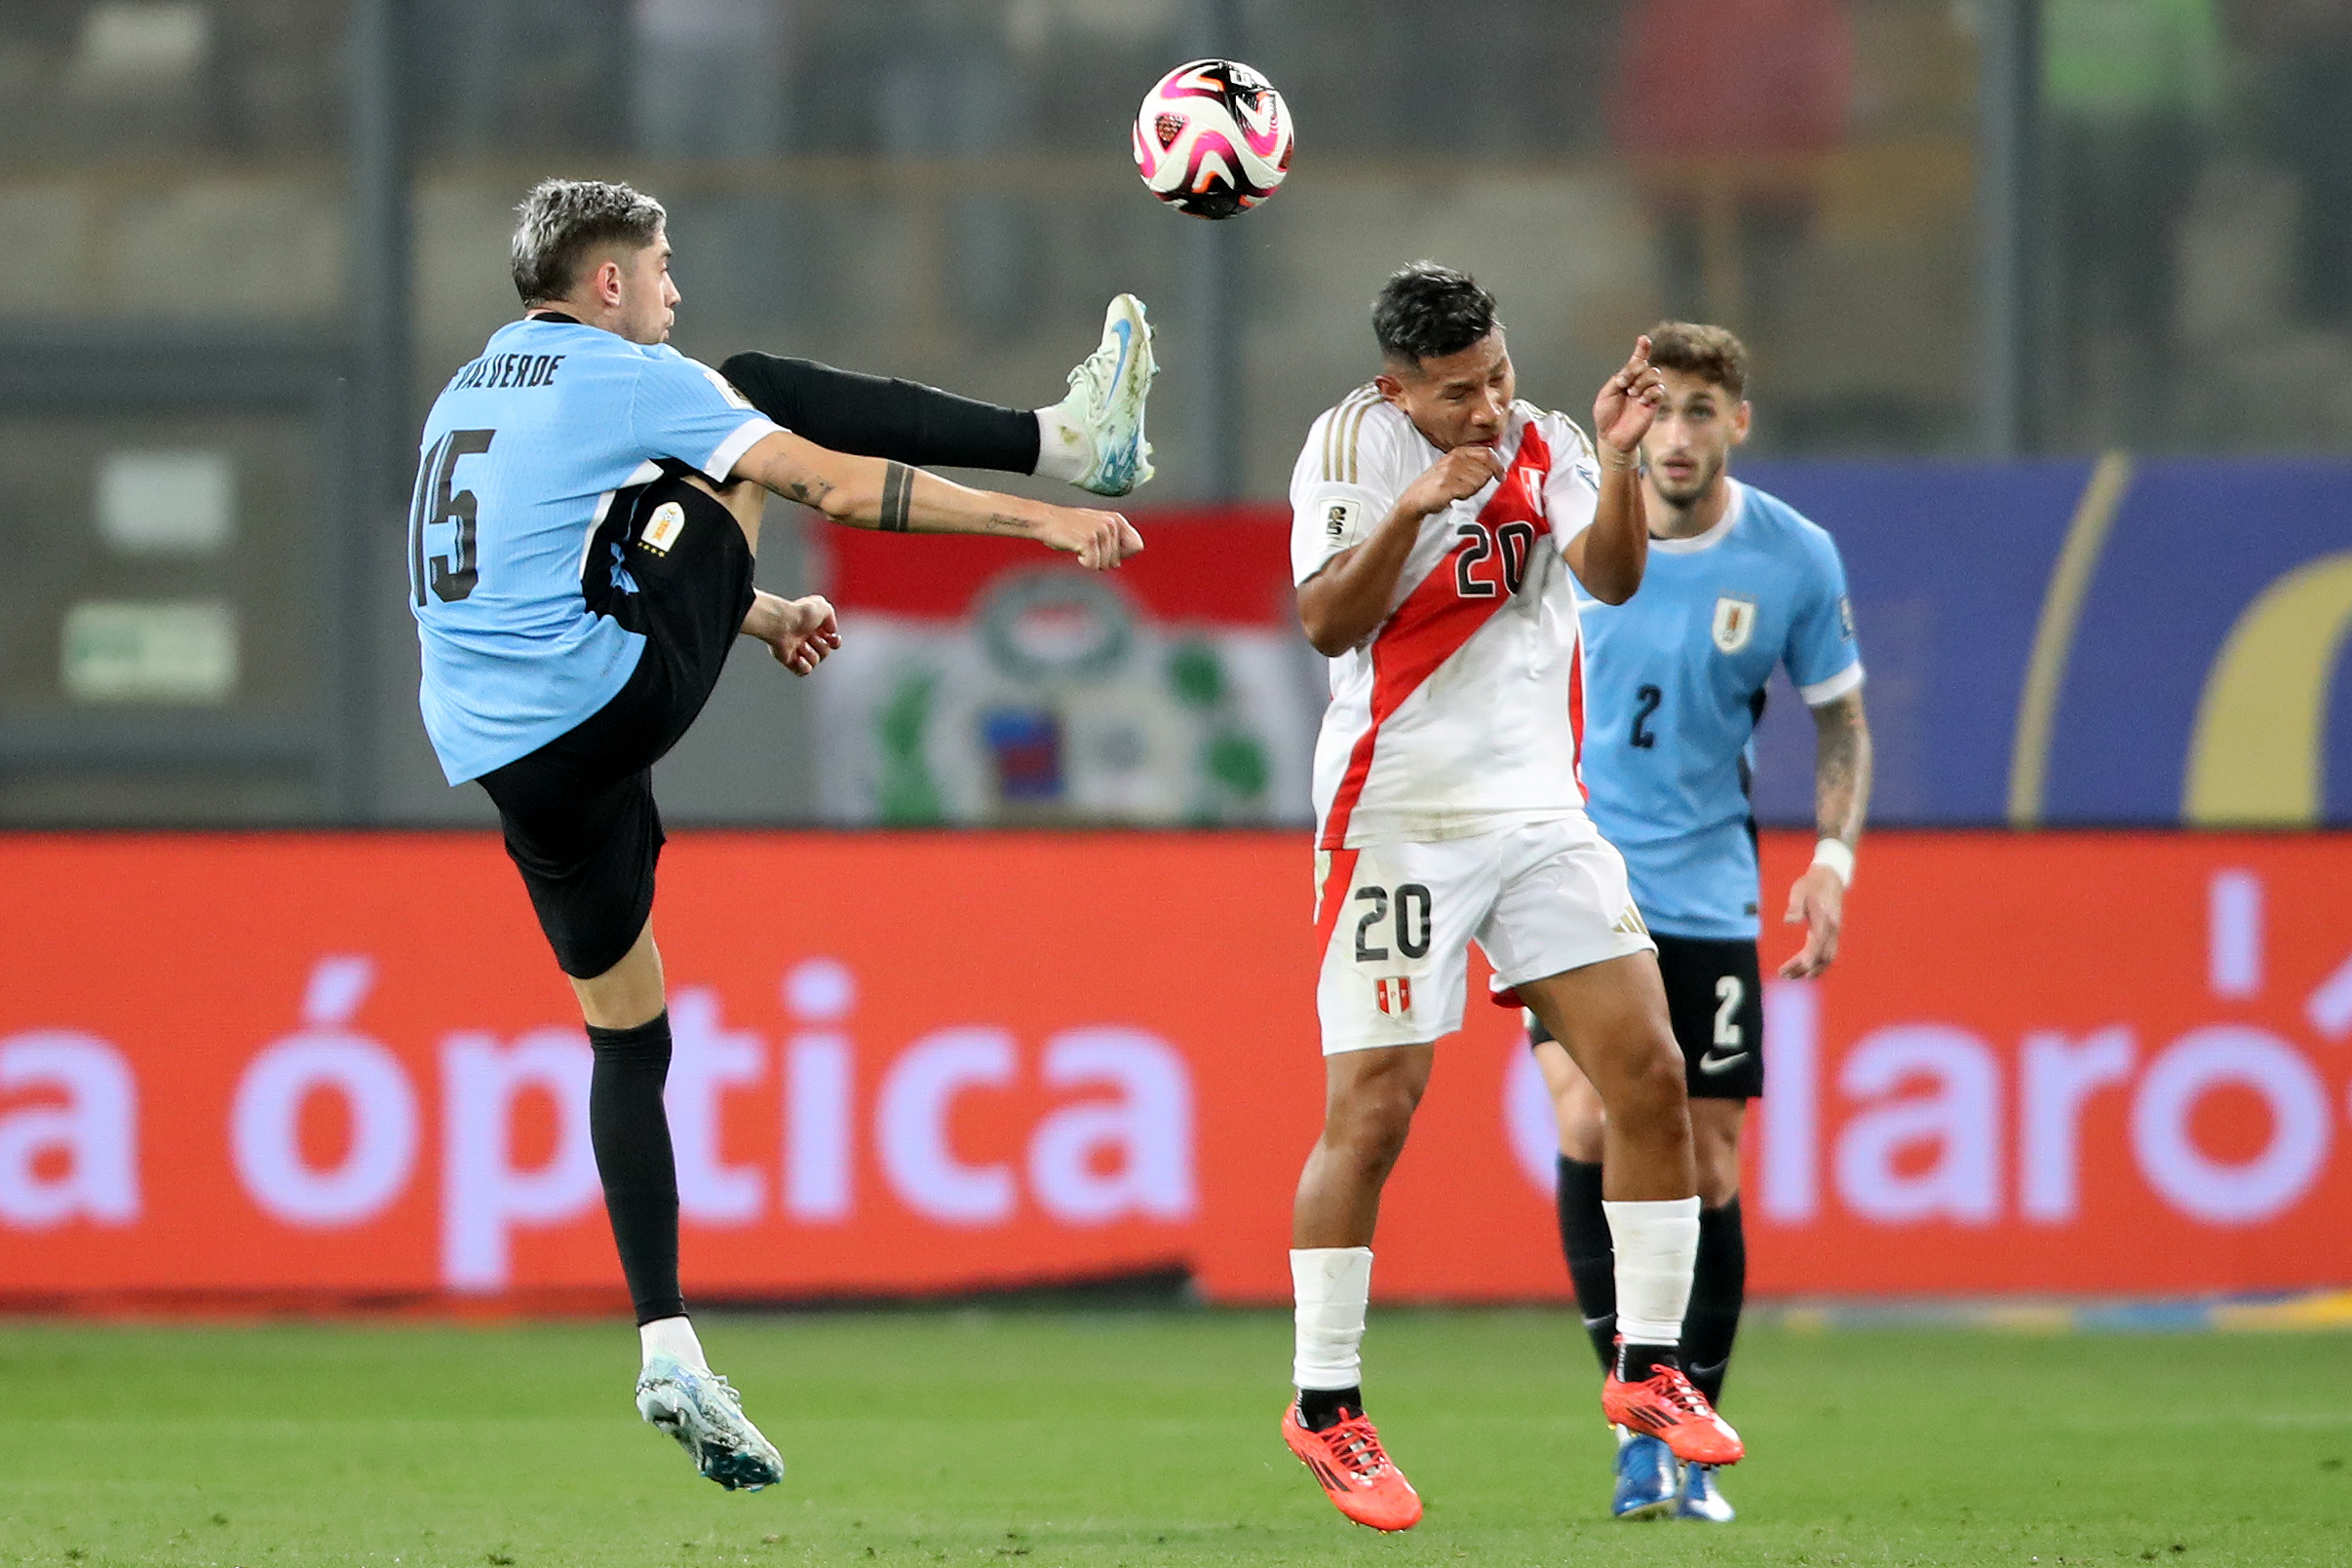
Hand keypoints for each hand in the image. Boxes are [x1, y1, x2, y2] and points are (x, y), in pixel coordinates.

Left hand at [764, 594, 839, 675]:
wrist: (781, 624)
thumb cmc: (800, 613)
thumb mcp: (823, 606)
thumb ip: (831, 618)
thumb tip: (831, 631)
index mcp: (815, 626)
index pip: (832, 640)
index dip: (835, 642)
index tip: (832, 639)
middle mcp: (807, 638)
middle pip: (826, 651)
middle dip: (821, 646)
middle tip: (810, 637)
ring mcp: (798, 650)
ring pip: (815, 661)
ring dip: (811, 654)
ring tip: (800, 645)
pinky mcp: (790, 660)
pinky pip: (804, 671)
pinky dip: (804, 666)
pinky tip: (799, 658)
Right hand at [1036, 506, 1143, 569]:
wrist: (1046, 520)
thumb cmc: (1068, 526)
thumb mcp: (1096, 528)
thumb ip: (1113, 541)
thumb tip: (1123, 560)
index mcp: (1117, 519)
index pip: (1137, 546)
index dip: (1122, 554)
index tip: (1105, 550)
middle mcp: (1112, 523)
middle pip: (1117, 560)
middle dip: (1101, 559)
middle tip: (1085, 546)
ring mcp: (1101, 531)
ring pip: (1105, 565)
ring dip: (1091, 560)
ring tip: (1079, 545)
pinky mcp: (1089, 540)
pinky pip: (1092, 565)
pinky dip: (1082, 562)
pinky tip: (1075, 548)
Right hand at [1399, 445, 1505, 518]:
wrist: (1416, 497)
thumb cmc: (1436, 483)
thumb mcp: (1453, 465)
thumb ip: (1471, 462)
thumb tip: (1494, 465)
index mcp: (1458, 452)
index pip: (1487, 453)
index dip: (1498, 465)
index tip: (1500, 476)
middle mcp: (1455, 459)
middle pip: (1486, 469)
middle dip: (1483, 481)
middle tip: (1470, 487)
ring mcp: (1451, 472)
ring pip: (1479, 481)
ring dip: (1474, 489)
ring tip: (1460, 490)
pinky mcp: (1448, 486)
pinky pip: (1469, 491)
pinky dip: (1466, 495)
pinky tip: (1456, 495)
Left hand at [1592, 335, 1663, 460]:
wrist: (1611, 437)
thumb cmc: (1606, 416)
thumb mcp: (1605, 394)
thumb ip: (1617, 381)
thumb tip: (1628, 373)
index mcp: (1626, 379)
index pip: (1637, 360)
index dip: (1642, 349)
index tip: (1643, 339)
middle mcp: (1638, 383)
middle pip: (1646, 365)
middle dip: (1634, 370)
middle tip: (1623, 383)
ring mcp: (1647, 393)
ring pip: (1654, 374)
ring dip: (1642, 381)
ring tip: (1631, 394)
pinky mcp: (1653, 404)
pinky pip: (1659, 390)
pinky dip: (1650, 392)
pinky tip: (1641, 401)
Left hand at [1778, 863, 1846, 977]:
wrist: (1830, 877)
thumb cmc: (1811, 884)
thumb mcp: (1799, 891)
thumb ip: (1794, 907)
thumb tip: (1788, 921)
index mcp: (1824, 920)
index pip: (1817, 944)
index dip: (1808, 958)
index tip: (1796, 968)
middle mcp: (1833, 929)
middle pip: (1822, 956)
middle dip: (1804, 968)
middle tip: (1784, 975)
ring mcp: (1835, 932)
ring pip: (1827, 958)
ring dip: (1812, 969)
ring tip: (1792, 976)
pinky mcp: (1833, 933)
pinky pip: (1828, 953)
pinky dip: (1818, 964)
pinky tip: (1805, 967)